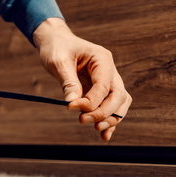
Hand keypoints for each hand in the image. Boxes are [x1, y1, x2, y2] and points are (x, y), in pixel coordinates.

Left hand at [33, 18, 131, 140]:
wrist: (55, 42)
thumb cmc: (56, 48)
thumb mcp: (57, 62)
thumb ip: (68, 82)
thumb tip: (73, 103)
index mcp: (102, 59)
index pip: (103, 86)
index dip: (91, 101)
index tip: (72, 108)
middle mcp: (109, 69)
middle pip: (118, 96)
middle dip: (103, 112)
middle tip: (83, 120)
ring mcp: (107, 79)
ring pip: (120, 102)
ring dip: (111, 118)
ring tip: (96, 129)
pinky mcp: (101, 88)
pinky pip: (111, 105)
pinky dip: (109, 119)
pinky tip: (103, 134)